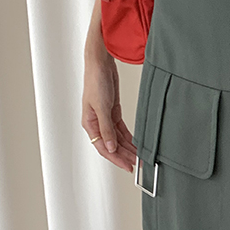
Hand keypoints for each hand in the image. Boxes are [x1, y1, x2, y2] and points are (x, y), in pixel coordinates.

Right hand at [81, 2, 136, 172]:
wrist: (100, 62)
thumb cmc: (95, 80)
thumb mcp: (102, 106)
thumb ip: (106, 128)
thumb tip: (110, 147)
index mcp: (89, 123)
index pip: (103, 147)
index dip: (115, 159)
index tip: (127, 167)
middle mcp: (97, 123)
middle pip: (112, 145)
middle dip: (124, 156)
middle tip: (138, 165)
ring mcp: (105, 118)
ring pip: (118, 139)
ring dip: (128, 148)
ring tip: (140, 157)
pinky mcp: (113, 112)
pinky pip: (122, 130)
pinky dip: (129, 138)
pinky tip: (136, 145)